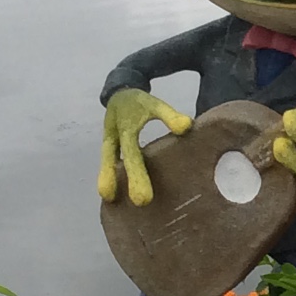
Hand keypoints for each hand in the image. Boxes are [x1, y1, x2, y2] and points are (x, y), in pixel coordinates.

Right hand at [98, 89, 191, 205]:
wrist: (118, 92)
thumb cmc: (139, 102)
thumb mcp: (154, 104)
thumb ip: (169, 115)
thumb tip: (187, 127)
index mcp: (125, 129)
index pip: (132, 154)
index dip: (138, 174)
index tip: (144, 195)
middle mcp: (114, 138)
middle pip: (117, 162)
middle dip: (129, 181)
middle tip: (141, 203)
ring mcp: (109, 144)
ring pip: (108, 164)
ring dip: (110, 180)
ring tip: (110, 199)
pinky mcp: (109, 148)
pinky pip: (109, 163)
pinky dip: (111, 177)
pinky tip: (116, 196)